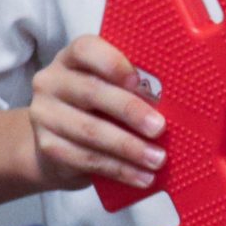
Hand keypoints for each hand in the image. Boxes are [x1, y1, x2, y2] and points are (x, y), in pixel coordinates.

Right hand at [29, 34, 166, 190]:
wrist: (59, 141)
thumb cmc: (99, 107)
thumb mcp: (112, 88)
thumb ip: (134, 86)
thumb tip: (181, 99)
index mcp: (72, 58)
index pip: (86, 49)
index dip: (113, 63)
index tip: (138, 81)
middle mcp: (52, 82)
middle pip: (92, 92)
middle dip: (130, 111)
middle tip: (160, 128)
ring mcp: (45, 114)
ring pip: (89, 131)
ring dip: (129, 148)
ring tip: (158, 159)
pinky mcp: (47, 146)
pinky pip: (86, 159)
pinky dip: (119, 169)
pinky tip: (142, 176)